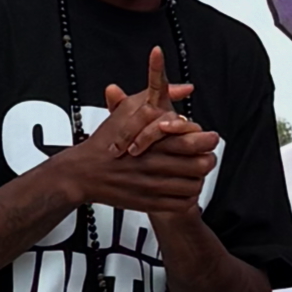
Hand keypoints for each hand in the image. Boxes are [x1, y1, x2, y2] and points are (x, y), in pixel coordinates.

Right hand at [55, 51, 216, 217]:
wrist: (83, 172)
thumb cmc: (106, 141)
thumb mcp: (130, 110)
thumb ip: (161, 95)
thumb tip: (185, 88)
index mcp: (155, 142)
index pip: (196, 142)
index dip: (208, 140)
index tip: (208, 138)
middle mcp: (156, 165)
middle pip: (201, 165)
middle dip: (208, 159)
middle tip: (205, 155)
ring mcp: (154, 187)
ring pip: (195, 186)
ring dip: (198, 178)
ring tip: (192, 171)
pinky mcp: (150, 203)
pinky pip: (183, 203)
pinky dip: (187, 196)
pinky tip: (181, 186)